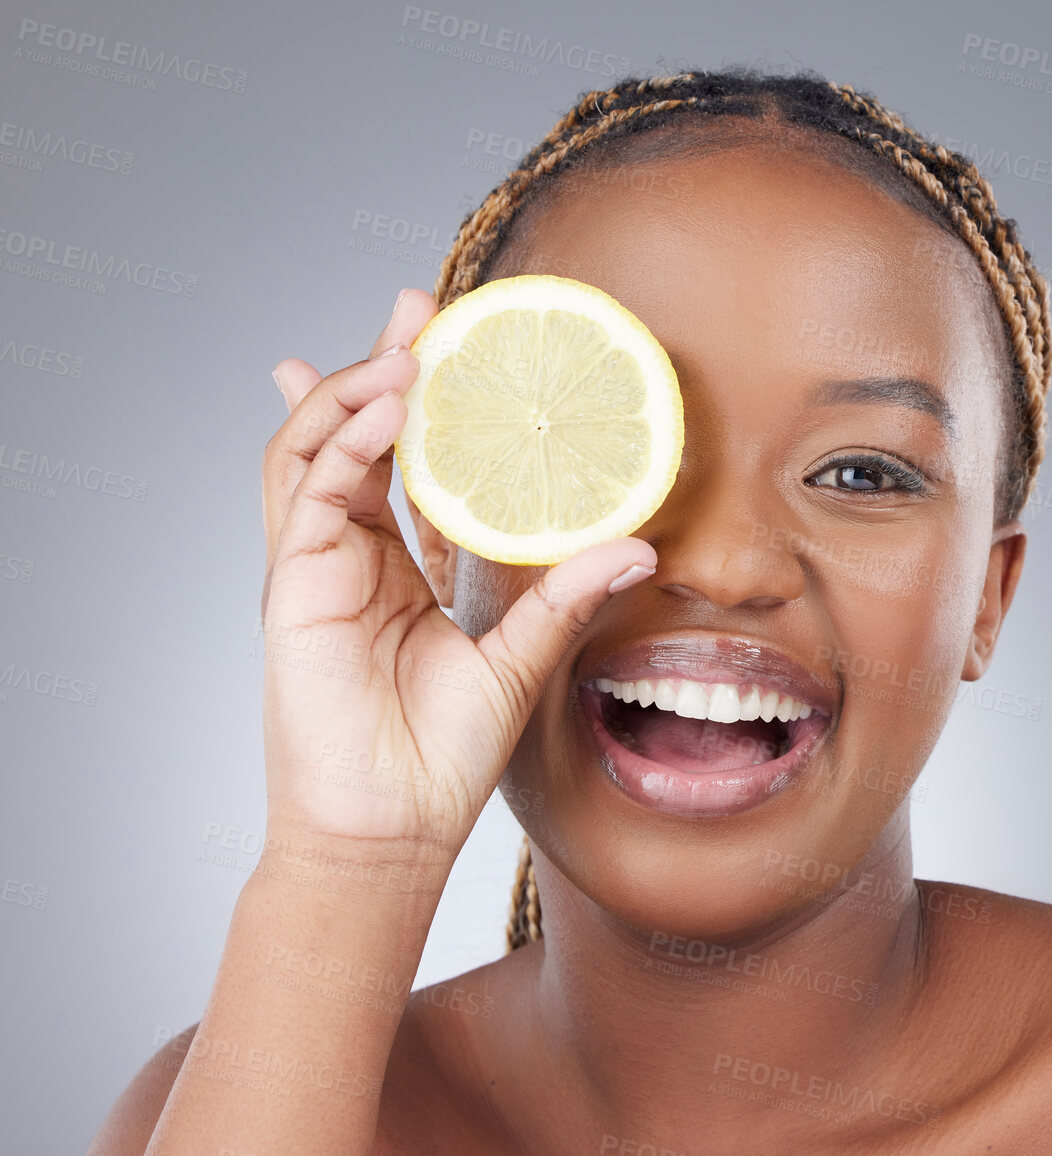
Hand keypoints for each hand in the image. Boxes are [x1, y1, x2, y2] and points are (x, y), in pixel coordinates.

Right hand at [259, 288, 654, 866]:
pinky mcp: (293, 584)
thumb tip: (638, 544)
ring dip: (357, 388)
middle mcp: (351, 554)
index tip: (454, 345)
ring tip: (409, 344)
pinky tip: (390, 407)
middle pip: (355, 435)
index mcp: (397, 567)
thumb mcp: (519, 658)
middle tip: (419, 307)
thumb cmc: (440, 757)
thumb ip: (566, 596)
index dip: (425, 402)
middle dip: (382, 366)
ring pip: (317, 446)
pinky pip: (310, 491)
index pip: (407, 462)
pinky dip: (344, 440)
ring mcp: (315, 565)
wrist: (388, 831)